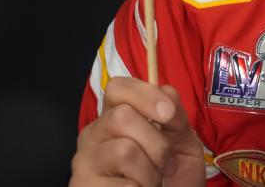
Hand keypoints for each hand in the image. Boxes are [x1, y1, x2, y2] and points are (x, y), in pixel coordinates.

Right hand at [70, 77, 205, 186]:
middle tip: (167, 163)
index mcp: (115, 115)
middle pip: (122, 116)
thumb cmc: (172, 172)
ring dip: (150, 172)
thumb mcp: (182, 139)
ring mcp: (84, 162)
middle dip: (156, 143)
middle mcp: (93, 134)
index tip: (168, 114)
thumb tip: (166, 91)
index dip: (145, 95)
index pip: (117, 88)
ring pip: (123, 150)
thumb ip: (175, 114)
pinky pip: (121, 184)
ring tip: (153, 181)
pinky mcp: (82, 186)